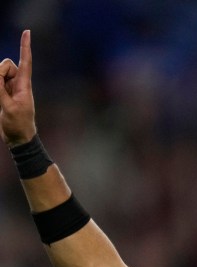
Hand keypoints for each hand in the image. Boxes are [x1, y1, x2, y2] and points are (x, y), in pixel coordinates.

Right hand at [0, 30, 36, 146]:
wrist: (19, 139)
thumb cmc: (18, 125)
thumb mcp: (7, 107)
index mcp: (24, 86)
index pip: (25, 62)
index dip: (25, 46)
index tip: (27, 31)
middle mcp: (19, 84)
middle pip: (6, 65)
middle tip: (0, 92)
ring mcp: (11, 88)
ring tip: (0, 99)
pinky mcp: (4, 93)